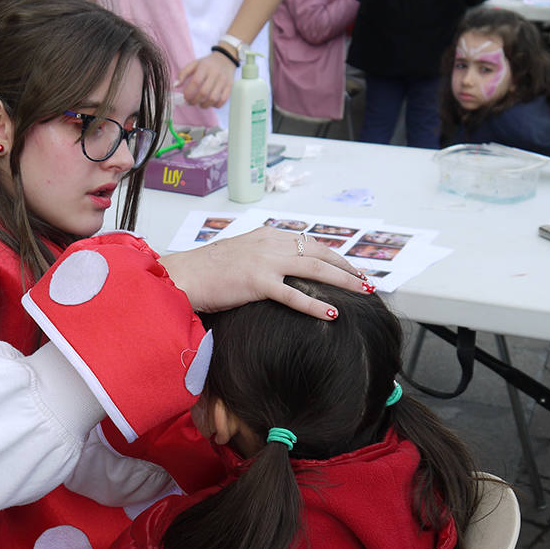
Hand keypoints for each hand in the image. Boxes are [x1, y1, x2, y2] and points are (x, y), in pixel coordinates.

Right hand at [161, 227, 367, 319]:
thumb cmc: (205, 271)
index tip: (349, 268)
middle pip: (320, 252)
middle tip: (367, 282)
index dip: (333, 255)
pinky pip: (294, 295)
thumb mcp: (238, 255)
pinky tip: (332, 313)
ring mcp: (265, 261)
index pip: (309, 242)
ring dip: (344, 281)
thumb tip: (279, 271)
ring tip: (363, 293)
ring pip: (315, 268)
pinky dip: (316, 304)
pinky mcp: (257, 282)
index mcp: (267, 235)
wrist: (183, 275)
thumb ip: (261, 257)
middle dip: (347, 267)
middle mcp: (270, 243)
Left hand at [175, 52, 235, 109]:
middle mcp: (215, 74)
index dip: (189, 92)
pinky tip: (210, 103)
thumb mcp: (194, 64)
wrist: (226, 58)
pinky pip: (223, 100)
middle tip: (191, 102)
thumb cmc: (208, 63)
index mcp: (205, 67)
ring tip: (200, 104)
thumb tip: (175, 85)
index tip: (185, 97)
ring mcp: (223, 81)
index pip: (196, 82)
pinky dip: (215, 105)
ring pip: (213, 98)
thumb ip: (183, 73)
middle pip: (204, 92)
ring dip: (204, 105)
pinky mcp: (229, 86)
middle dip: (195, 101)